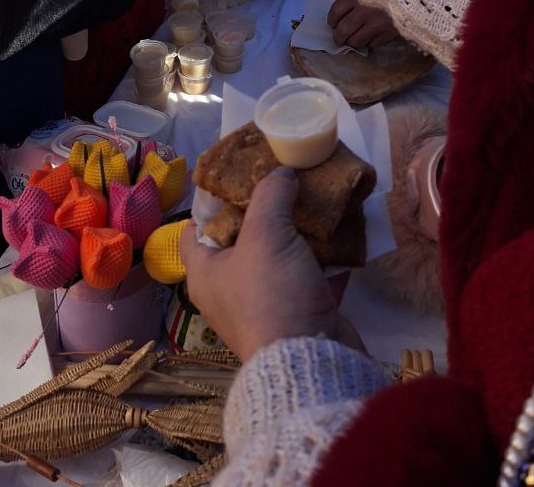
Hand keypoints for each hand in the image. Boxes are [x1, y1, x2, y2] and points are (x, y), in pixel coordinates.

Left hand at [181, 169, 345, 361]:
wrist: (312, 361)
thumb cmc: (271, 295)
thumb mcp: (265, 234)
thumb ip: (270, 195)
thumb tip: (281, 173)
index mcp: (206, 274)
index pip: (193, 231)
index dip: (209, 202)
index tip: (233, 179)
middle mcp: (230, 291)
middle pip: (243, 240)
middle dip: (265, 210)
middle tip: (283, 181)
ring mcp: (266, 305)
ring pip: (280, 257)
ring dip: (299, 232)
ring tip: (315, 199)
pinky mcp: (298, 315)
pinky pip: (309, 277)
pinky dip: (324, 257)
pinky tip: (340, 232)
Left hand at [327, 0, 398, 49]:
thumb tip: (346, 5)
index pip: (336, 11)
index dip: (332, 20)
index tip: (332, 24)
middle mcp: (363, 10)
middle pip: (343, 29)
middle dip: (338, 37)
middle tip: (338, 39)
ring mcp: (376, 23)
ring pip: (356, 40)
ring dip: (352, 42)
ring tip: (353, 41)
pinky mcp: (388, 34)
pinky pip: (373, 44)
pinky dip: (370, 43)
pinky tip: (372, 39)